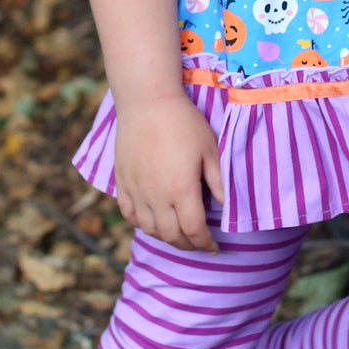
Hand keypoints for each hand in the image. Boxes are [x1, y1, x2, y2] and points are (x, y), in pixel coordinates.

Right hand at [112, 93, 223, 252]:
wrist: (147, 101)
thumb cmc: (183, 122)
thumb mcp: (210, 149)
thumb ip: (218, 181)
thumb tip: (226, 207)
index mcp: (181, 190)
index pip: (194, 231)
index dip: (206, 244)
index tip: (214, 247)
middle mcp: (156, 196)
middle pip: (171, 236)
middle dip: (188, 245)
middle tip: (198, 243)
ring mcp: (136, 190)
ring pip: (149, 229)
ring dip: (166, 237)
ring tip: (178, 234)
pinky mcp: (122, 181)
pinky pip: (129, 214)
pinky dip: (141, 224)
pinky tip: (152, 221)